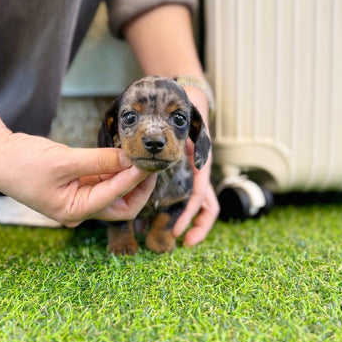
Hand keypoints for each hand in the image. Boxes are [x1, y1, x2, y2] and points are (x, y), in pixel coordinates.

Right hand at [0, 129, 155, 226]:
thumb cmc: (23, 163)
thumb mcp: (63, 160)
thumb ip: (98, 160)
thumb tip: (129, 158)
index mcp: (74, 211)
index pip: (115, 199)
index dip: (134, 179)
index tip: (147, 161)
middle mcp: (80, 209)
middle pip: (122, 206)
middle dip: (140, 188)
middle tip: (151, 165)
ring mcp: (79, 197)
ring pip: (115, 192)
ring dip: (129, 176)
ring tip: (142, 157)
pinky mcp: (78, 183)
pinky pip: (104, 179)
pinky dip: (116, 169)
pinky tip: (125, 154)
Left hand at [171, 86, 219, 246]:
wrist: (189, 99)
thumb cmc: (180, 111)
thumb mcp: (174, 124)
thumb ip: (159, 138)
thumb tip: (134, 152)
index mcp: (200, 160)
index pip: (199, 193)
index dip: (190, 214)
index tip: (179, 232)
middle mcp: (202, 170)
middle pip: (208, 204)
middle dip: (198, 226)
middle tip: (184, 242)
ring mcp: (198, 173)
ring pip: (203, 203)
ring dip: (195, 222)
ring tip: (181, 239)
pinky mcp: (192, 173)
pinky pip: (194, 196)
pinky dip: (187, 210)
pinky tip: (171, 219)